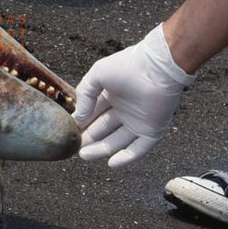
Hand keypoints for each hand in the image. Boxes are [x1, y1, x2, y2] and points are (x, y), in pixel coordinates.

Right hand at [74, 24, 195, 167]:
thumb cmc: (129, 65)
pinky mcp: (153, 130)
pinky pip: (139, 148)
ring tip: (84, 155)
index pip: (94, 113)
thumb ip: (84, 94)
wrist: (158, 68)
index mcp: (113, 95)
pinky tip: (111, 163)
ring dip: (101, 149)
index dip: (82, 123)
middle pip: (104, 129)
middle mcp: (125, 110)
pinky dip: (126, 157)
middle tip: (75, 146)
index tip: (69, 131)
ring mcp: (139, 121)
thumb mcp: (97, 75)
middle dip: (89, 139)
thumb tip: (79, 117)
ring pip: (117, 141)